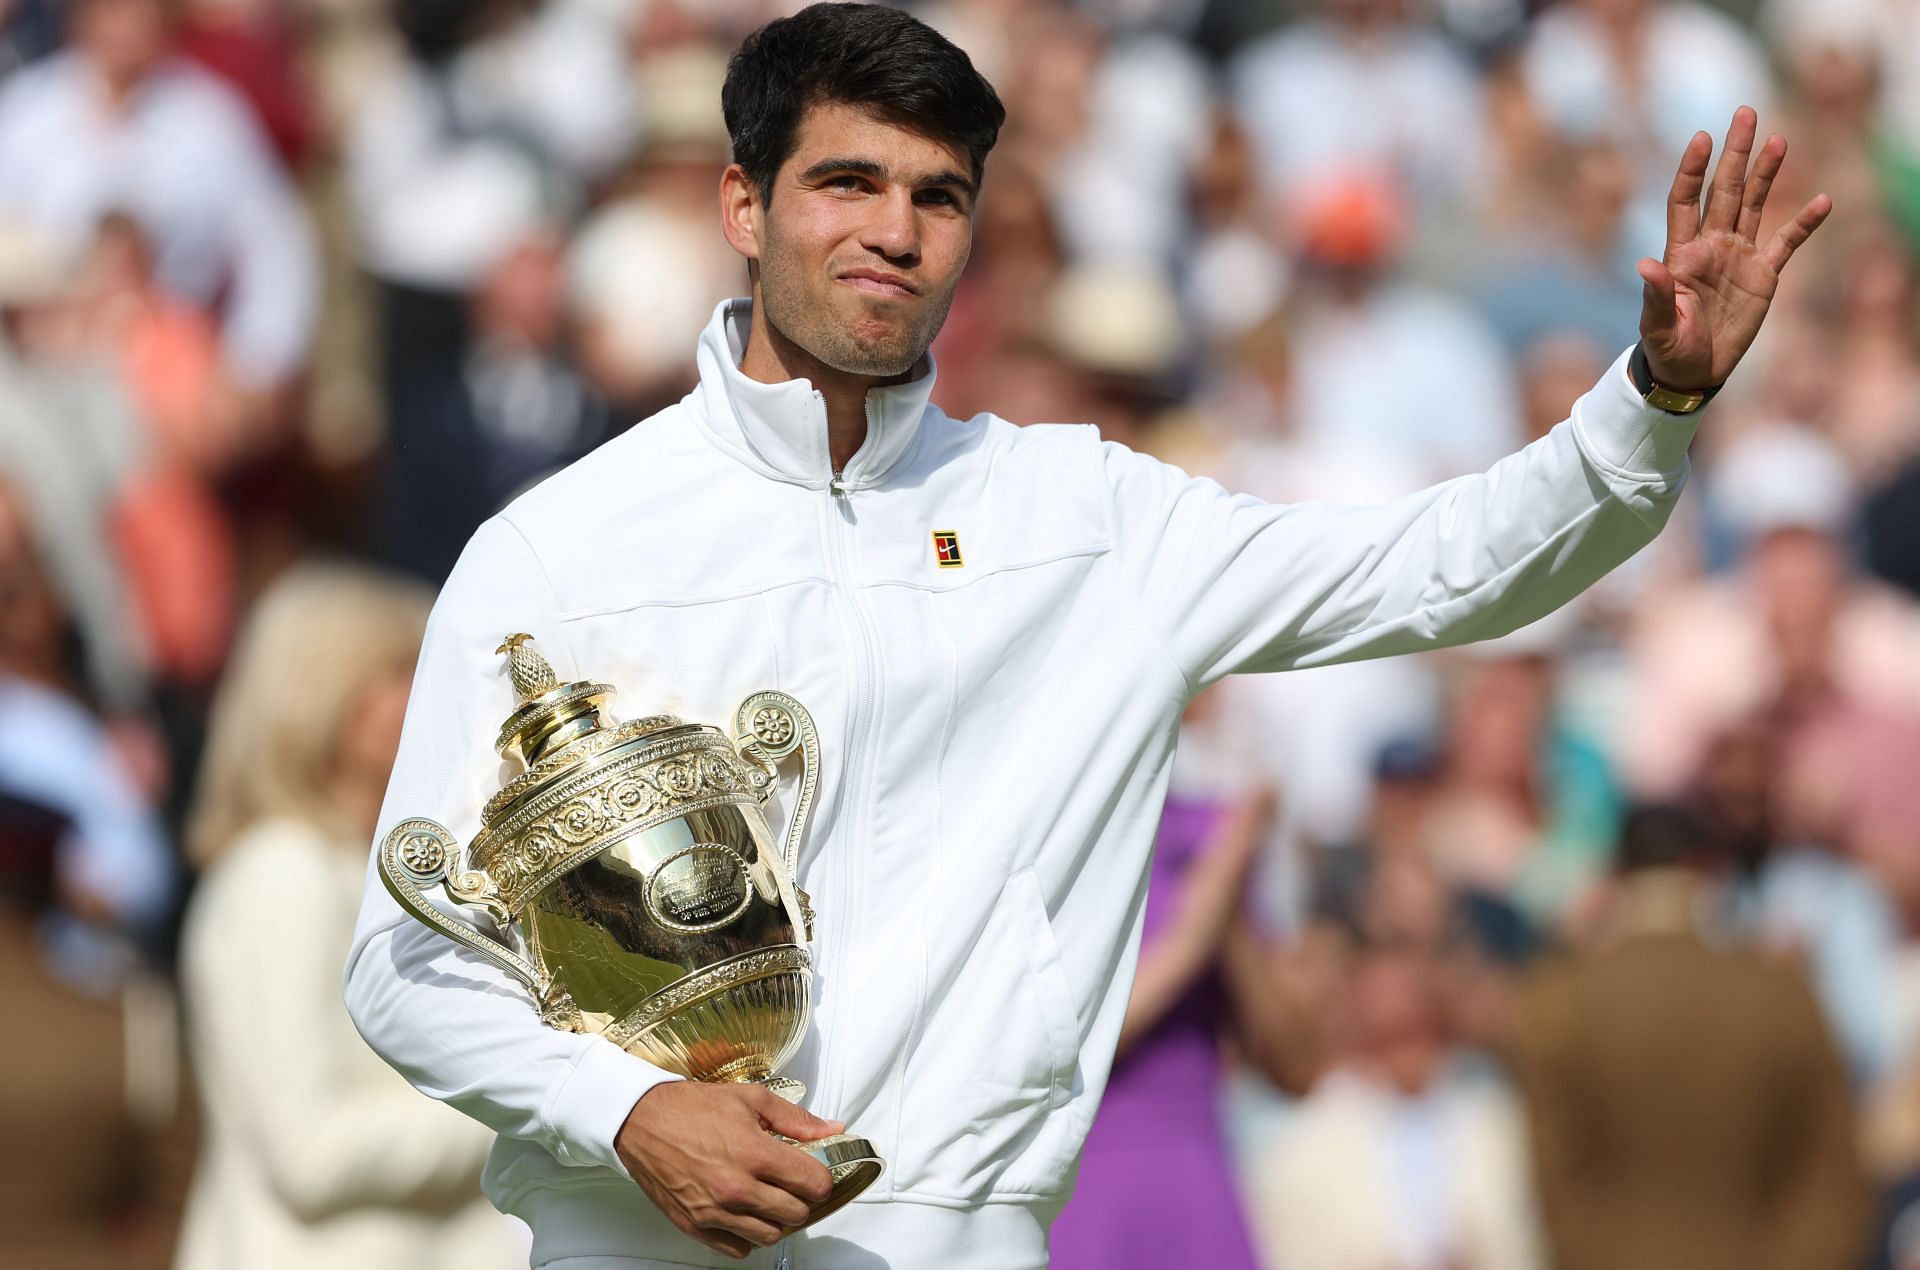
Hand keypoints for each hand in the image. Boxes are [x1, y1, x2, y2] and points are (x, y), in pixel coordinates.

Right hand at [616, 1082, 841, 1258]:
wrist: (641, 1121)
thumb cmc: (691, 1108)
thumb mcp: (750, 1099)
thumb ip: (796, 1119)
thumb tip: (831, 1129)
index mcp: (754, 1154)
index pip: (813, 1185)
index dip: (820, 1177)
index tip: (813, 1170)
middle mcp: (736, 1188)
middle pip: (797, 1214)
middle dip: (800, 1198)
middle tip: (790, 1182)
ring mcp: (715, 1212)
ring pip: (770, 1236)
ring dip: (775, 1218)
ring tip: (766, 1196)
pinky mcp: (695, 1226)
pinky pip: (737, 1248)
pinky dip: (746, 1234)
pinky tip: (743, 1211)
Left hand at [1637, 106, 1831, 391]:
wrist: (1693, 373)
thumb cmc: (1667, 350)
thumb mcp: (1658, 328)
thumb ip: (1656, 296)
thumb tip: (1645, 266)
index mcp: (1681, 254)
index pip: (1685, 201)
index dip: (1692, 171)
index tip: (1701, 138)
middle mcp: (1711, 246)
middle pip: (1724, 190)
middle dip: (1734, 154)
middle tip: (1744, 113)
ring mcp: (1739, 257)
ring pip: (1754, 205)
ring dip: (1766, 173)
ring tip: (1779, 139)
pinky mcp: (1764, 275)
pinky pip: (1787, 243)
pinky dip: (1804, 223)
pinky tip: (1823, 201)